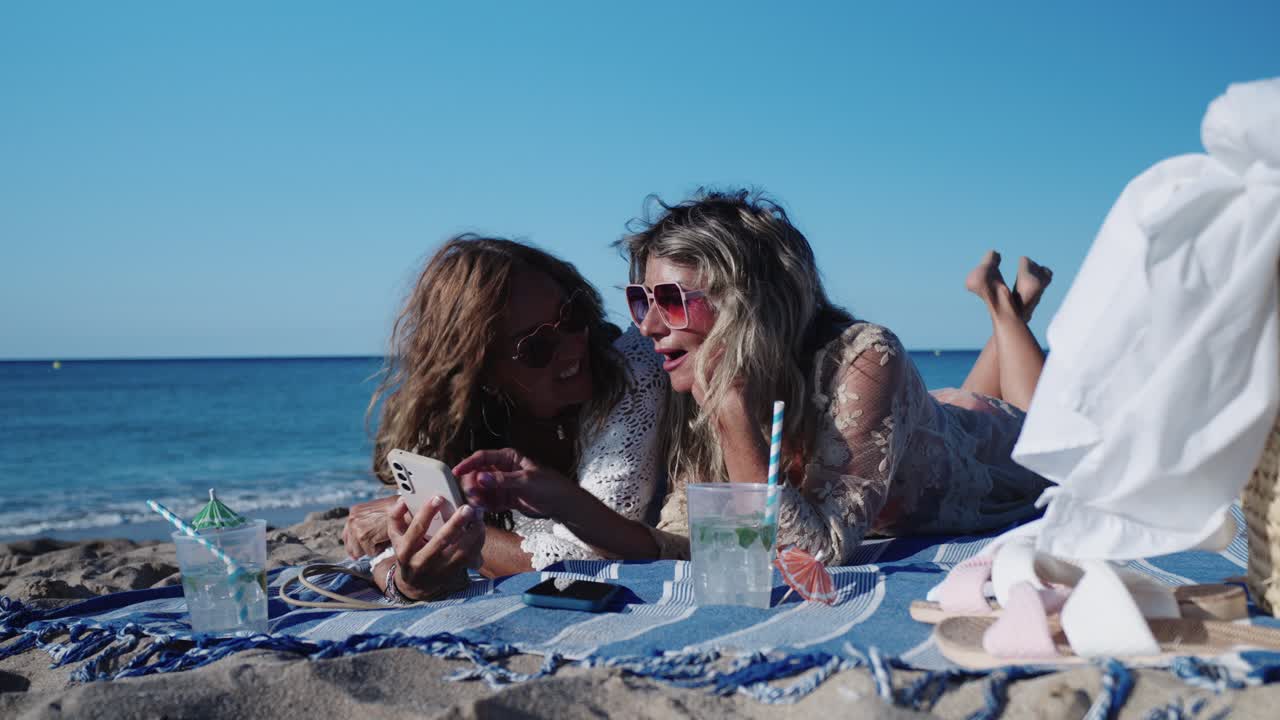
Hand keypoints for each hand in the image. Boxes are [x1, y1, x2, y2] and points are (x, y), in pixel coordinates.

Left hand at [342, 495, 395, 558]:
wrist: (404, 508)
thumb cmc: (395, 509)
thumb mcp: (376, 513)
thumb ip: (365, 525)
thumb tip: (359, 545)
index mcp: (354, 512)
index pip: (346, 535)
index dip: (352, 546)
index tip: (357, 552)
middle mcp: (352, 519)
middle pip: (350, 547)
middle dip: (363, 549)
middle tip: (376, 544)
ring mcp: (356, 528)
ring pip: (360, 552)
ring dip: (372, 548)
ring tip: (382, 538)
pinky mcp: (363, 537)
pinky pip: (371, 552)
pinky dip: (380, 549)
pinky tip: (385, 538)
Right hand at [386, 497, 484, 600]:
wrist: (414, 584)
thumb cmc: (407, 552)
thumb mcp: (396, 536)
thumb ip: (396, 516)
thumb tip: (403, 499)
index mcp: (405, 551)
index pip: (416, 530)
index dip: (426, 513)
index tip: (438, 498)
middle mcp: (422, 562)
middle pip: (441, 541)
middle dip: (455, 523)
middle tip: (467, 508)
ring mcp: (439, 570)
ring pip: (460, 552)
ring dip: (472, 533)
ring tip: (478, 516)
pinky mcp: (453, 573)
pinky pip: (469, 557)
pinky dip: (477, 542)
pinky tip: (480, 528)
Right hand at [453, 448, 577, 518]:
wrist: (561, 503)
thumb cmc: (548, 485)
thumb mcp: (526, 480)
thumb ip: (503, 480)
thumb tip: (481, 477)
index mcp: (508, 458)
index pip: (483, 457)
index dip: (468, 464)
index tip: (456, 472)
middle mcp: (502, 470)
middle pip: (478, 474)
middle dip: (471, 483)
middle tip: (469, 494)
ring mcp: (502, 485)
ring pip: (481, 489)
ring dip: (476, 496)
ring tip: (477, 504)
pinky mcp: (504, 499)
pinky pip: (488, 501)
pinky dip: (484, 505)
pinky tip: (482, 510)